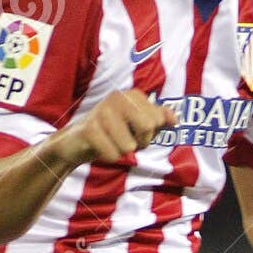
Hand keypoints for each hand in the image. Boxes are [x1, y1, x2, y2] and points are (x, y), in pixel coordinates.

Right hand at [59, 89, 177, 166]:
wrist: (77, 141)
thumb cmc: (113, 132)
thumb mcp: (139, 124)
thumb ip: (159, 118)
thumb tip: (175, 120)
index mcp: (133, 95)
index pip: (158, 121)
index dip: (149, 134)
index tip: (134, 131)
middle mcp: (118, 97)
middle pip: (148, 128)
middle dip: (139, 143)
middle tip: (124, 139)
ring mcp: (103, 111)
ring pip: (130, 146)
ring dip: (122, 151)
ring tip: (110, 142)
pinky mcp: (90, 129)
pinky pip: (113, 155)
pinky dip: (109, 157)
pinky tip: (100, 148)